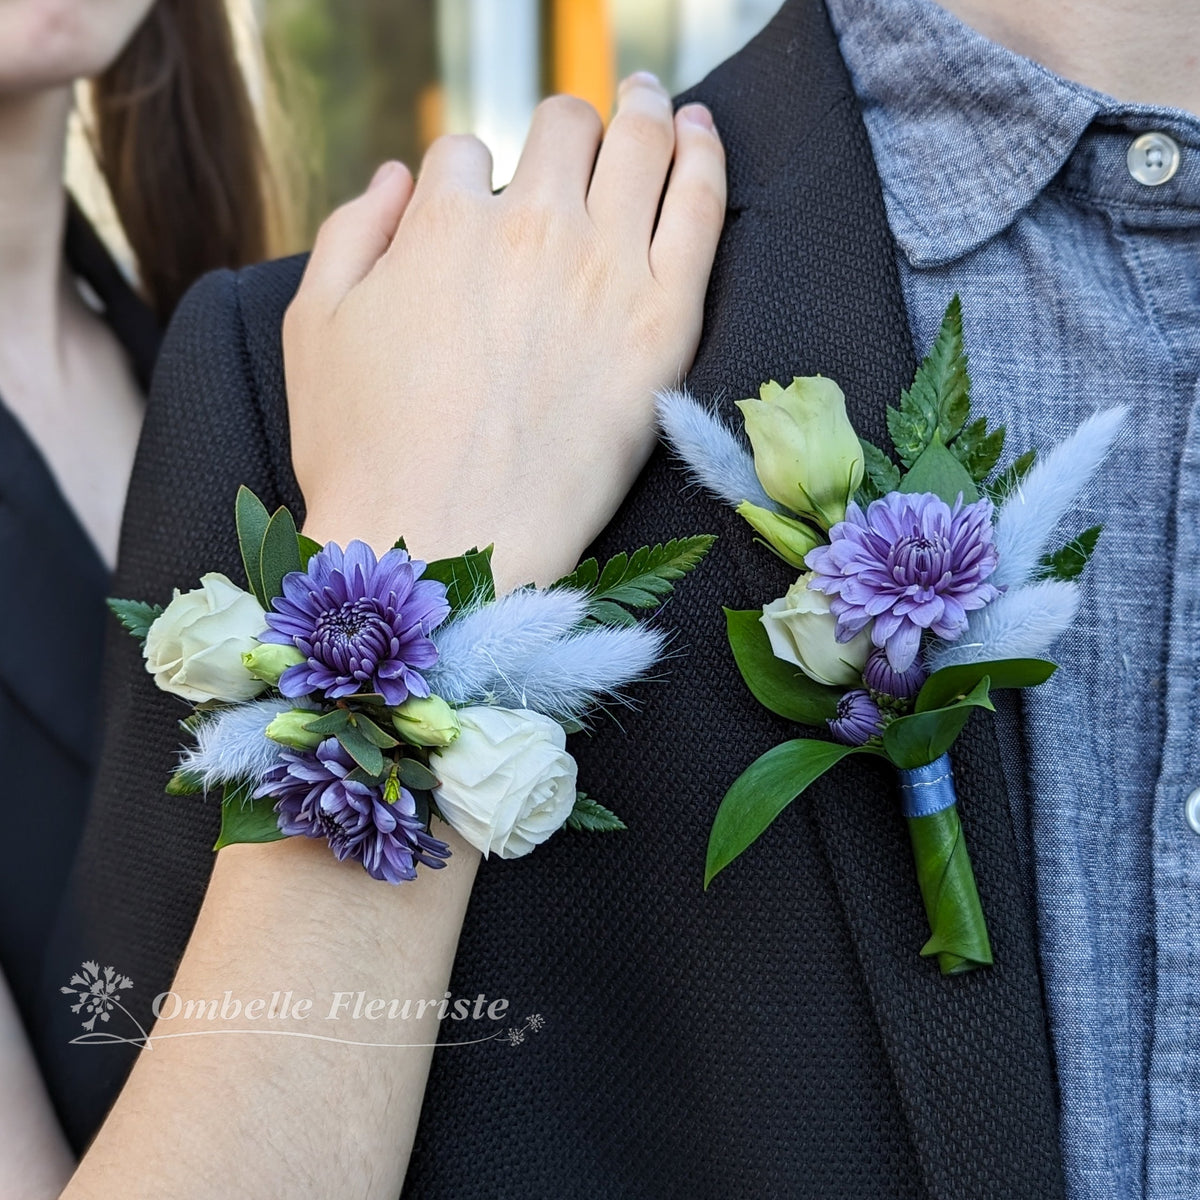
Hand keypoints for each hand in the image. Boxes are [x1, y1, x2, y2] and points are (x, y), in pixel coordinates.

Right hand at [284, 74, 724, 590]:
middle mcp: (530, 226)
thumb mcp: (313, 328)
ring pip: (638, 144)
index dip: (468, 180)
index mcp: (443, 221)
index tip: (480, 215)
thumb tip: (400, 177)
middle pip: (563, 128)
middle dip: (564, 124)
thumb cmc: (364, 453)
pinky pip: (700, 207)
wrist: (441, 546)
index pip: (465, 154)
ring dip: (640, 109)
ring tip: (648, 100)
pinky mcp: (662, 322)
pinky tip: (699, 132)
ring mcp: (604, 269)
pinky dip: (704, 155)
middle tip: (577, 134)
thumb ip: (352, 232)